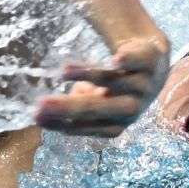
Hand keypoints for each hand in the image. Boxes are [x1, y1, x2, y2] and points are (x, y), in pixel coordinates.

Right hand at [35, 36, 169, 137]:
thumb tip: (39, 114)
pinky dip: (128, 62)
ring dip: (89, 76)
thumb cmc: (115, 87)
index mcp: (114, 124)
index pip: (84, 127)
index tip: (35, 116)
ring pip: (114, 82)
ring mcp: (141, 86)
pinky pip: (137, 62)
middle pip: (99, 109)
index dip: (60, 123)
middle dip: (70, 107)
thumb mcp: (93, 100)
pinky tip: (116, 60)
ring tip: (63, 70)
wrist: (152, 64)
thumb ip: (74, 106)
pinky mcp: (149, 62)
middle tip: (42, 103)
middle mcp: (129, 109)